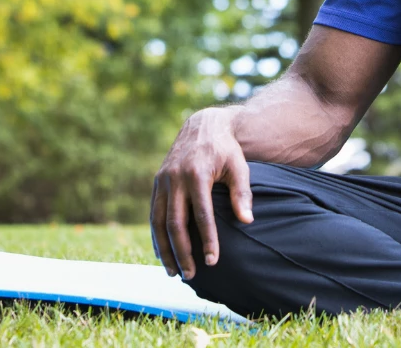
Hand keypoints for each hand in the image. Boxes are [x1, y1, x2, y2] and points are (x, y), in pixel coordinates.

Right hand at [150, 107, 253, 278]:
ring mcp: (163, 180)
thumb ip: (242, 193)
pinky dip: (156, 235)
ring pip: (158, 221)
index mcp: (196, 174)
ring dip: (164, 249)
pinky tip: (162, 253)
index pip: (202, 215)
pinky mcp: (157, 182)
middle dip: (182, 252)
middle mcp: (175, 178)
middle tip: (191, 275)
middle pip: (175, 223)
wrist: (203, 125)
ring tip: (173, 272)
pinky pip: (153, 213)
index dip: (207, 240)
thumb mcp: (239, 166)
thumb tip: (247, 221)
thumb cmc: (226, 149)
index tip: (212, 261)